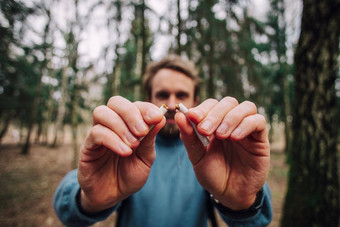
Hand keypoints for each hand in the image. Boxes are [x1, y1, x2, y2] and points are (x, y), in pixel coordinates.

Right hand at [78, 96, 165, 212]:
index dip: (146, 108)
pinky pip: (96, 133)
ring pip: (102, 112)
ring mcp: (98, 133)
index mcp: (128, 124)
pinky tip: (125, 152)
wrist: (113, 195)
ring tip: (133, 144)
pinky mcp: (87, 146)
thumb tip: (160, 118)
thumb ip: (151, 139)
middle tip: (142, 132)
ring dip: (120, 126)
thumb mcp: (146, 157)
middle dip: (131, 113)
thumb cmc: (130, 174)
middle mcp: (111, 124)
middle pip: (115, 101)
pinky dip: (113, 140)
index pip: (134, 105)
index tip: (157, 118)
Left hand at [175, 97, 269, 209]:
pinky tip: (235, 138)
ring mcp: (247, 129)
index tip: (191, 116)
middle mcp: (232, 122)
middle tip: (205, 130)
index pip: (211, 104)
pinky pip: (259, 121)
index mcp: (215, 124)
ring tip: (221, 136)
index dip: (202, 108)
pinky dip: (246, 125)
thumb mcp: (197, 157)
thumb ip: (189, 137)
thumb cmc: (212, 174)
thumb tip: (179, 115)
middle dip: (215, 114)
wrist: (230, 195)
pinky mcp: (260, 139)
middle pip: (228, 102)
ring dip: (231, 118)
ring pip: (246, 107)